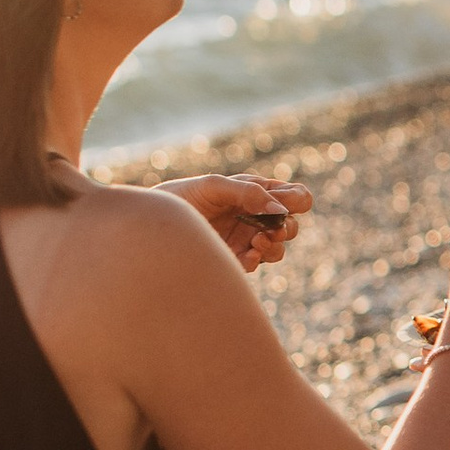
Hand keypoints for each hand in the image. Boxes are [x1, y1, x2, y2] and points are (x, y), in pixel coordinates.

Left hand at [165, 174, 312, 271]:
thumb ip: (248, 193)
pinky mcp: (235, 260)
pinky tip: (246, 255)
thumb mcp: (213, 186)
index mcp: (255, 193)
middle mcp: (255, 217)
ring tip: (256, 242)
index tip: (286, 206)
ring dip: (273, 246)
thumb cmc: (182, 198)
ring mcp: (246, 240)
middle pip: (290, 225)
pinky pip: (257, 262)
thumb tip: (280, 210)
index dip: (297, 201)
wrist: (152, 227)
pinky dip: (257, 259)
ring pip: (278, 248)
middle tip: (271, 229)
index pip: (294, 196)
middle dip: (286, 228)